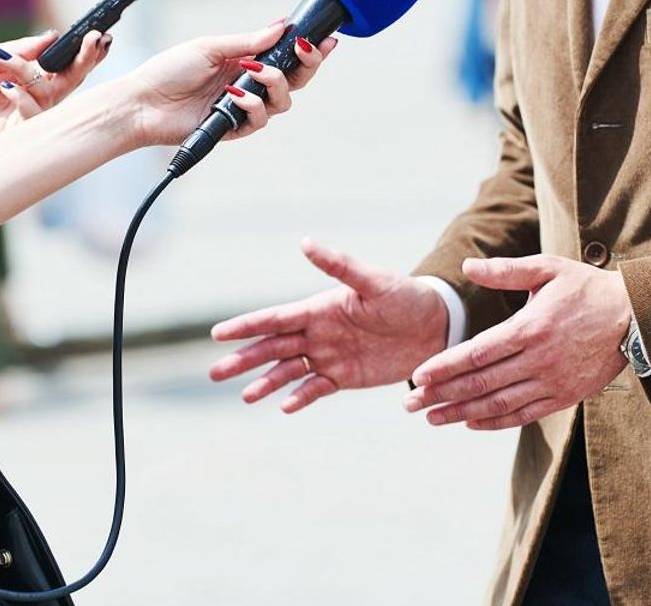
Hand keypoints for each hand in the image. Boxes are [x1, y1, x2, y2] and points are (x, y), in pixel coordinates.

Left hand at [0, 29, 109, 164]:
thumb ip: (23, 48)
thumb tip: (53, 36)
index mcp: (32, 74)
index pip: (66, 63)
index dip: (84, 51)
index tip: (98, 34)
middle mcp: (37, 94)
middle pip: (73, 78)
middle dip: (86, 59)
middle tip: (95, 41)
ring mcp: (30, 112)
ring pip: (55, 94)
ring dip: (39, 74)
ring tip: (16, 64)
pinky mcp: (19, 132)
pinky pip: (33, 115)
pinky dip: (23, 98)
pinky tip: (8, 87)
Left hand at [127, 22, 335, 146]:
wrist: (143, 102)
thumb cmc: (169, 70)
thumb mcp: (210, 46)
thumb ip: (247, 41)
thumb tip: (280, 27)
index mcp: (245, 60)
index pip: (286, 56)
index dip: (308, 50)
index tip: (325, 38)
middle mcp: (249, 84)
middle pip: (294, 80)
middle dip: (306, 65)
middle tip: (303, 52)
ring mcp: (243, 107)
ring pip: (282, 102)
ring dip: (276, 84)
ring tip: (254, 72)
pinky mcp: (233, 128)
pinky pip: (259, 120)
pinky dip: (252, 105)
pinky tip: (234, 95)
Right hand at [209, 239, 447, 412]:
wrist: (435, 326)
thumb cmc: (405, 296)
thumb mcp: (374, 281)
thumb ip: (340, 266)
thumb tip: (305, 242)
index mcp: (319, 308)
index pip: (274, 318)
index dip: (246, 326)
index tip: (218, 334)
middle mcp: (318, 333)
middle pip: (273, 348)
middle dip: (244, 359)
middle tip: (215, 372)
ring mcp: (329, 356)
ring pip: (288, 371)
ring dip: (266, 382)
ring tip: (245, 396)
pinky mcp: (345, 377)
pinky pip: (316, 388)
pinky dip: (299, 397)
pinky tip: (283, 407)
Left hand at [404, 255, 631, 430]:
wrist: (637, 317)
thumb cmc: (586, 288)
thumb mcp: (548, 269)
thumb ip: (506, 270)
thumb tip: (468, 266)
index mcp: (531, 327)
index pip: (477, 353)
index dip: (445, 366)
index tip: (417, 376)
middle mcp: (539, 360)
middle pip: (481, 383)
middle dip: (442, 395)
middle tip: (410, 404)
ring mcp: (553, 382)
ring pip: (499, 404)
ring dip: (462, 413)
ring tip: (432, 417)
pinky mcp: (564, 397)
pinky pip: (524, 414)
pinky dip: (495, 421)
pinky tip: (470, 423)